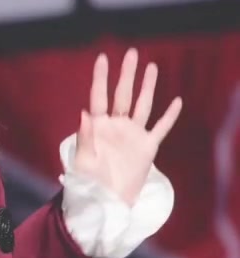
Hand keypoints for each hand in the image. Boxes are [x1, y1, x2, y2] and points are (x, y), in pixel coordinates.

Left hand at [74, 48, 182, 206]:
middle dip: (127, 74)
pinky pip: (160, 128)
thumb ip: (85, 136)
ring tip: (151, 67)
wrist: (105, 204)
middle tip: (132, 53)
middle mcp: (116, 126)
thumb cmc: (87, 183)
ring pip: (142, 105)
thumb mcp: (82, 160)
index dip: (101, 77)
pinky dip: (169, 116)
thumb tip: (84, 112)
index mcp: (98, 127)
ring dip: (147, 87)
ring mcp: (132, 136)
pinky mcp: (146, 148)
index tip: (102, 58)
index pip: (99, 97)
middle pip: (123, 95)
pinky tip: (176, 101)